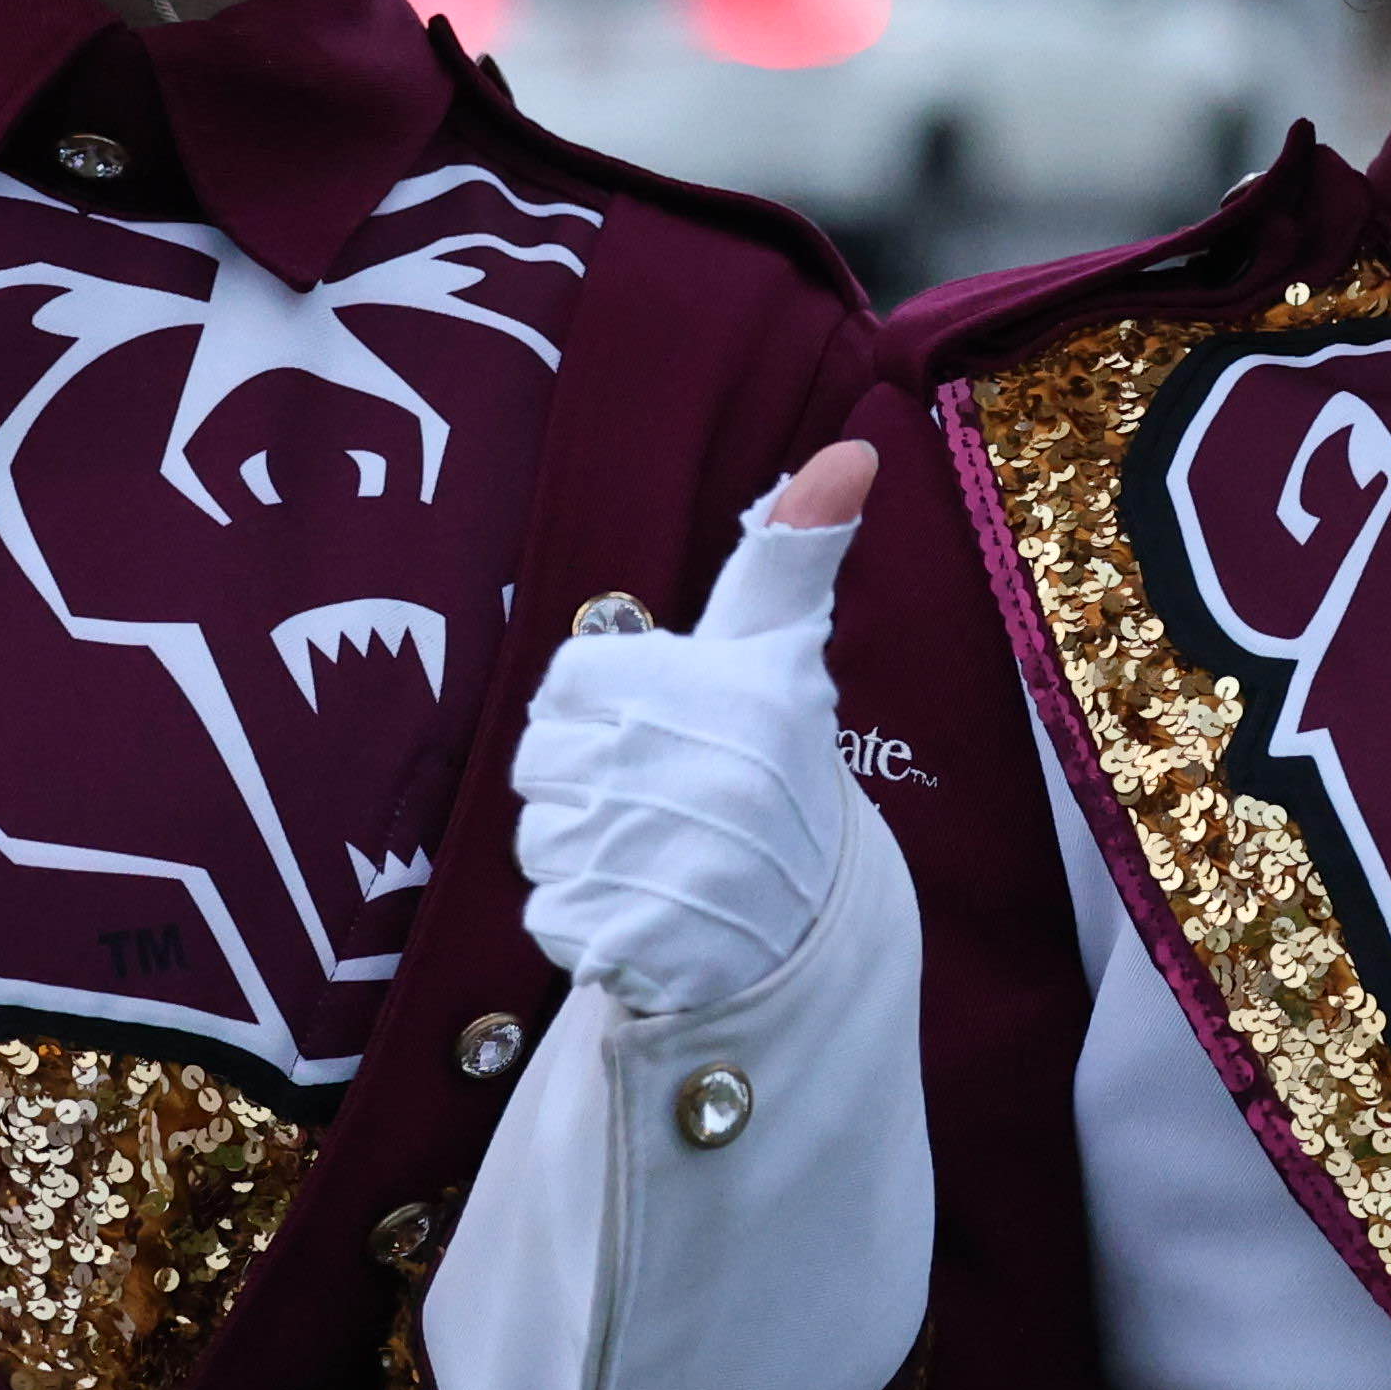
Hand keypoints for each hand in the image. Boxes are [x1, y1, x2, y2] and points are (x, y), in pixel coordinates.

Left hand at [513, 442, 876, 1019]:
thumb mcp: (777, 651)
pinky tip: (646, 915)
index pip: (567, 687)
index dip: (605, 714)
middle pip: (540, 766)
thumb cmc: (773, 762)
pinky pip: (550, 916)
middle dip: (585, 787)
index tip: (669, 734)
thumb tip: (853, 451)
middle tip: (666, 802)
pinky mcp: (629, 938)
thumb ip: (788, 551)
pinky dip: (587, 923)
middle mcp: (679, 767)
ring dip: (582, 856)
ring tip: (660, 860)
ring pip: (538, 840)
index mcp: (710, 686)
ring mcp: (654, 859)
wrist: (812, 926)